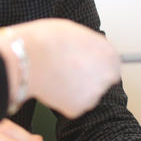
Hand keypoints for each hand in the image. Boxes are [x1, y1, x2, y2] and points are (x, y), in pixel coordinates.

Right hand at [0, 18, 119, 118]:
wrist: (27, 58)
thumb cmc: (46, 40)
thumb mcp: (76, 31)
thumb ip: (90, 45)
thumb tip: (90, 50)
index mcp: (109, 55)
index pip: (112, 63)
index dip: (96, 61)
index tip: (87, 62)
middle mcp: (106, 76)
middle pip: (102, 80)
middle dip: (89, 76)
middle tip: (69, 68)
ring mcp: (93, 95)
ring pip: (87, 93)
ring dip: (76, 88)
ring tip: (57, 74)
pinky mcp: (77, 109)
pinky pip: (72, 105)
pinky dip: (64, 99)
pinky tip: (52, 86)